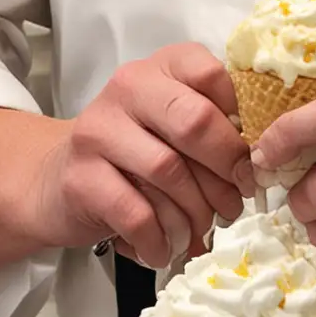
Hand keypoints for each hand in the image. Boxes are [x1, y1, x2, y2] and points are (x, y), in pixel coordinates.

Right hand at [29, 45, 248, 268]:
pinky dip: (160, 238)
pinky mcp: (80, 177)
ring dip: (195, 213)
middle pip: (194, 122)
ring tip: (200, 231)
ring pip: (168, 173)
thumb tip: (258, 166)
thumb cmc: (133, 153)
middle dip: (225, 169)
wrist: (57, 178)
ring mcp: (98, 131)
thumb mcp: (172, 126)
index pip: (212, 75)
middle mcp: (127, 88)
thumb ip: (212, 128)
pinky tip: (164, 248)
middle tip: (236, 201)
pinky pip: (137, 213)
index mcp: (161, 68)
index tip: (249, 159)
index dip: (241, 122)